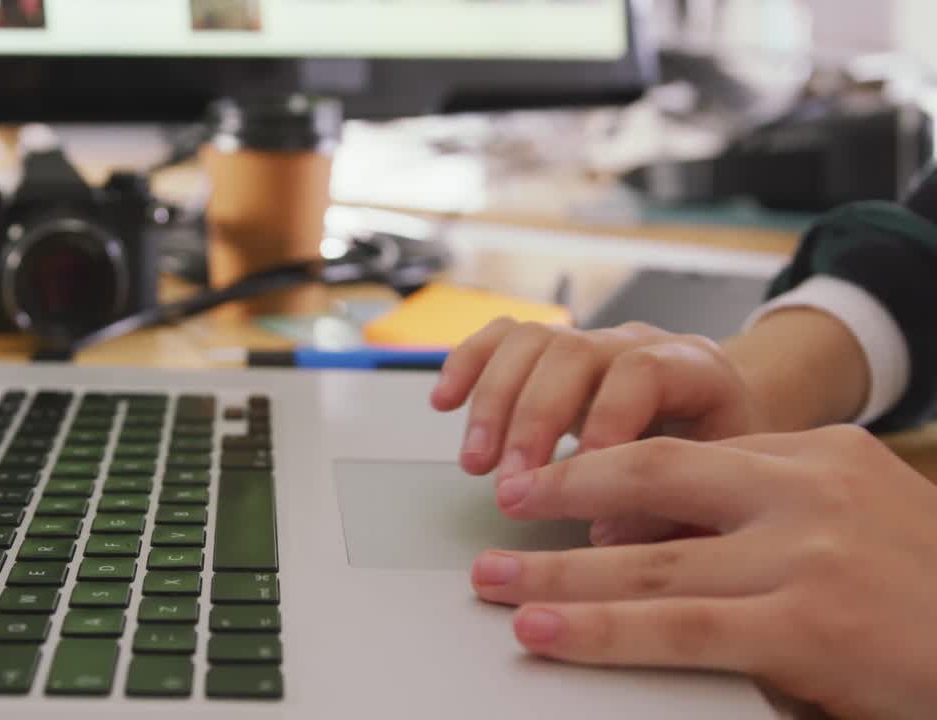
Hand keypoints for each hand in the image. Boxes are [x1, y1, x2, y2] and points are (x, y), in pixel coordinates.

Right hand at [431, 319, 769, 543]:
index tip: (574, 481)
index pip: (640, 372)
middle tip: (510, 487)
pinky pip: (500, 338)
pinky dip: (466, 366)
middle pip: (571, 353)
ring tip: (475, 463)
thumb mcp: (723, 485)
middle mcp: (635, 341)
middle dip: (531, 422)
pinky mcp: (549, 348)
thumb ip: (674, 511)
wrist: (723, 415)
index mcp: (693, 366)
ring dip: (492, 403)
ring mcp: (588, 339)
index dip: (604, 423)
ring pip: (529, 342)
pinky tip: (444, 403)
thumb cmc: (724, 460)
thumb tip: (605, 539)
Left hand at [471, 427, 936, 719]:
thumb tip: (668, 533)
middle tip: (504, 502)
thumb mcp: (859, 517)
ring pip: (650, 560)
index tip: (553, 481)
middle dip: (565, 492)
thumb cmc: (929, 587)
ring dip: (558, 570)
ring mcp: (805, 557)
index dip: (606, 469)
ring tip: (496, 578)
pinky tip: (547, 629)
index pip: (687, 454)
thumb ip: (771, 514)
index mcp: (816, 455)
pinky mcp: (806, 627)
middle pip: (653, 481)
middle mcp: (805, 492)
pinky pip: (678, 628)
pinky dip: (602, 629)